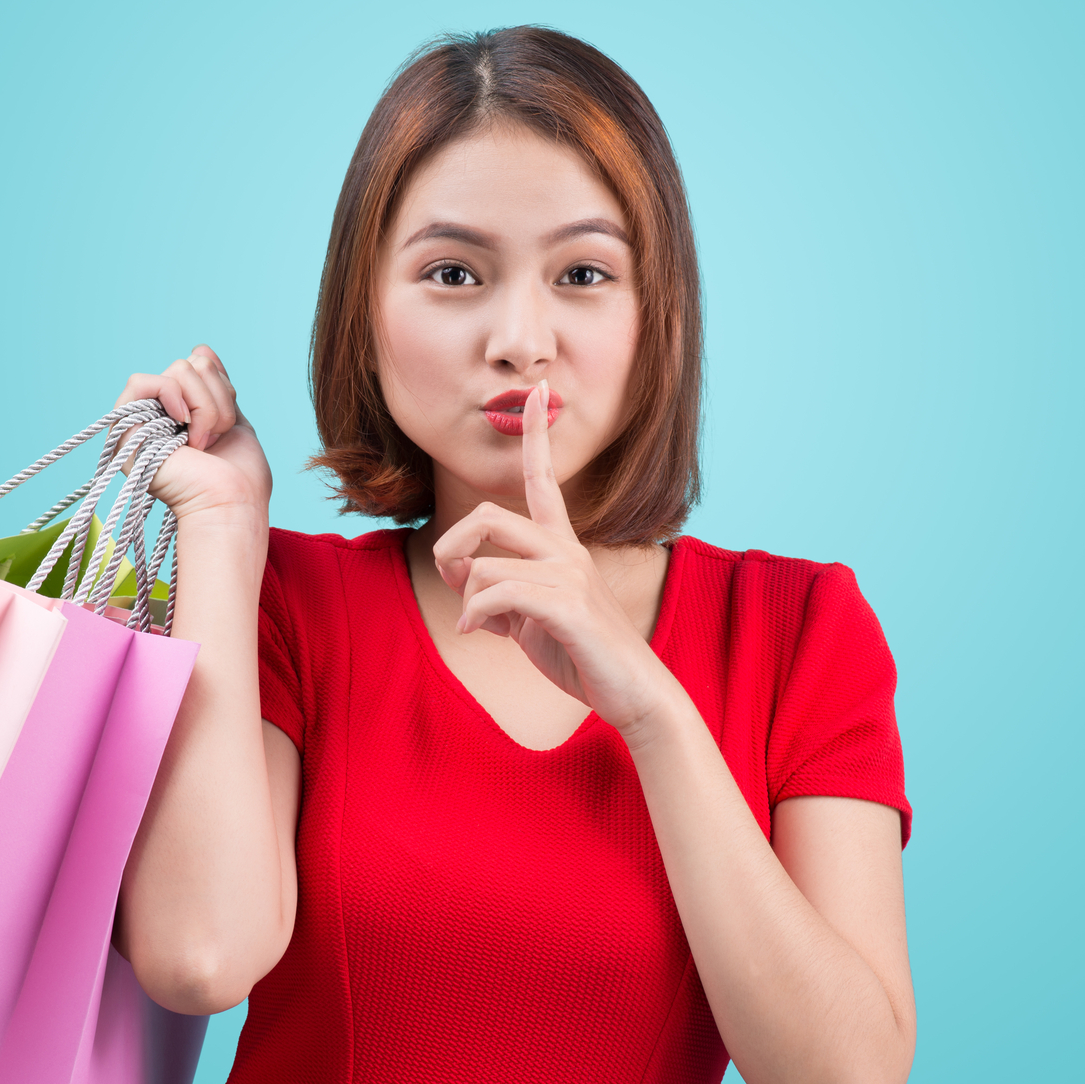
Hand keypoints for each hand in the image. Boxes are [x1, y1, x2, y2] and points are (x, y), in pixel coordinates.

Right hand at [116, 345, 271, 521]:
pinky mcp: (126, 430)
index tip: (227, 424)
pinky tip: (182, 425)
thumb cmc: (240, 480)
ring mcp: (142, 421)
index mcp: (183, 413)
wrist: (231, 506)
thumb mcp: (234, 421)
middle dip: (217, 399)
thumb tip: (200, 348)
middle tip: (215, 438)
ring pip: (178, 369)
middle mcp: (159, 414)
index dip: (222, 387)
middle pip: (192, 363)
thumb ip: (218, 388)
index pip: (200, 364)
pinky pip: (143, 381)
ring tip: (203, 443)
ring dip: (205, 407)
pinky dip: (172, 397)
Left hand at [430, 381, 678, 734]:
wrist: (634, 693)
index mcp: (562, 546)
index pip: (543, 479)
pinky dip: (475, 613)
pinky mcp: (567, 606)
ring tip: (476, 624)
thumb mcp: (531, 620)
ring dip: (466, 597)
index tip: (538, 389)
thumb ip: (500, 594)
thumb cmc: (583, 655)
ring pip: (484, 564)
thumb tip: (465, 584)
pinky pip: (496, 592)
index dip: (536, 435)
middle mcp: (567, 551)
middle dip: (452, 545)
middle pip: (487, 515)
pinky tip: (476, 633)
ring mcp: (569, 576)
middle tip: (450, 579)